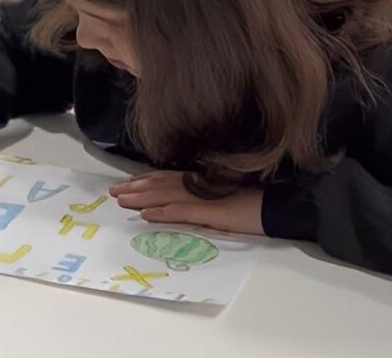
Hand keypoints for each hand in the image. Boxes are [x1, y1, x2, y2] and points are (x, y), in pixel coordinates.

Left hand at [109, 171, 263, 234]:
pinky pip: (181, 211)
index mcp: (202, 179)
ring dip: (141, 198)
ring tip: (121, 201)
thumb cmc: (254, 201)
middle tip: (113, 191)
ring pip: (165, 194)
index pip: (167, 177)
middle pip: (160, 183)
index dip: (145, 179)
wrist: (278, 207)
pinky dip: (162, 212)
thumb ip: (202, 195)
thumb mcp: (222, 196)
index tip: (126, 183)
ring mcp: (204, 195)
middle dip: (135, 187)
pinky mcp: (211, 210)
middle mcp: (199, 183)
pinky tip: (146, 214)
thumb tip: (178, 202)